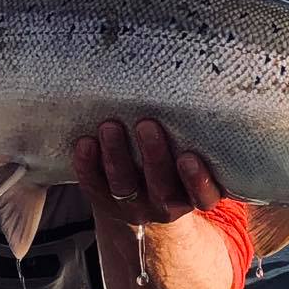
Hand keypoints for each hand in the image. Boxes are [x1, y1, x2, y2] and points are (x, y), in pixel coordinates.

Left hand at [73, 118, 223, 228]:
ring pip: (124, 186)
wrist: (144, 203)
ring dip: (116, 156)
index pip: (203, 196)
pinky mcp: (105, 201)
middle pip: (161, 188)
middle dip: (153, 156)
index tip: (188, 157)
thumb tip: (194, 82)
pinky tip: (84, 143)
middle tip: (147, 124)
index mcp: (195, 195)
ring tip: (110, 126)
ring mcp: (134, 206)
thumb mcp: (192, 155)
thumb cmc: (176, 162)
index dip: (197, 181)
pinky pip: (94, 186)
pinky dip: (87, 166)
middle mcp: (166, 204)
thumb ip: (195, 134)